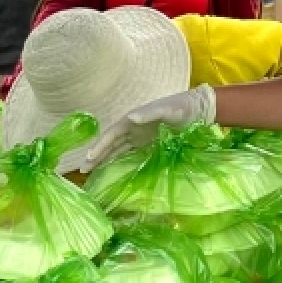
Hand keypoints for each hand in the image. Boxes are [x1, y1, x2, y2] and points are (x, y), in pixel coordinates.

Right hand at [80, 86, 215, 171]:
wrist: (198, 110)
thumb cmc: (181, 108)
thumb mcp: (167, 110)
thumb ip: (149, 113)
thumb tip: (130, 117)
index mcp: (132, 120)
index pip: (111, 135)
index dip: (99, 146)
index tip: (89, 158)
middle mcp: (132, 128)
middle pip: (110, 144)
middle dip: (96, 156)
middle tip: (83, 171)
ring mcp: (139, 137)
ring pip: (117, 150)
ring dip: (105, 161)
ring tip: (92, 174)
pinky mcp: (148, 144)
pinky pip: (130, 154)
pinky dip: (120, 162)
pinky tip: (114, 173)